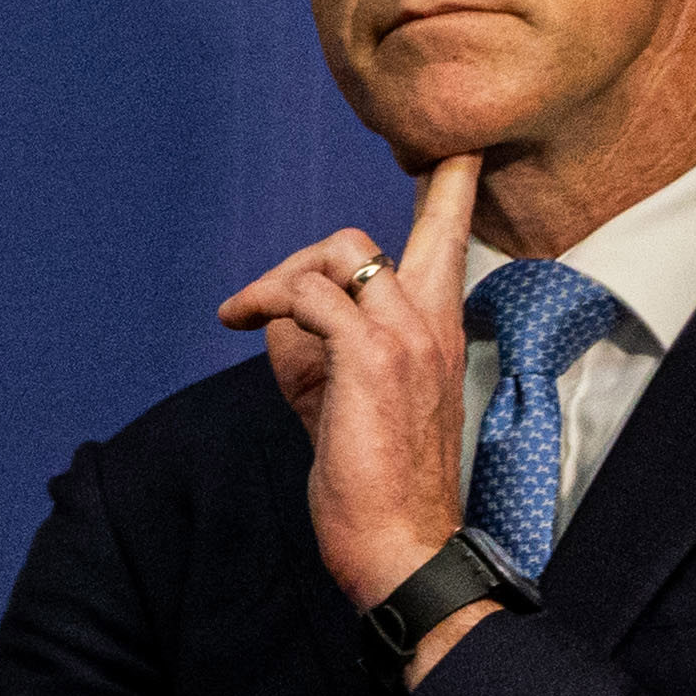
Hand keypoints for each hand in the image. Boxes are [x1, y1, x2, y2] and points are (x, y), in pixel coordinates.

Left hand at [218, 151, 485, 609]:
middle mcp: (434, 320)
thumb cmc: (373, 481)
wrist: (401, 544)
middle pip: (394, 229)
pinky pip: (309, 295)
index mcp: (441, 328)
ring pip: (340, 252)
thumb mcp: (337, 403)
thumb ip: (312, 351)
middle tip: (260, 299)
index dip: (449, 186)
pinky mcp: (371, 356)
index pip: (452, 235)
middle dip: (313, 252)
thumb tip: (276, 316)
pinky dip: (267, 302)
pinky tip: (241, 323)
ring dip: (279, 280)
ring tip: (242, 316)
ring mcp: (407, 334)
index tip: (454, 150)